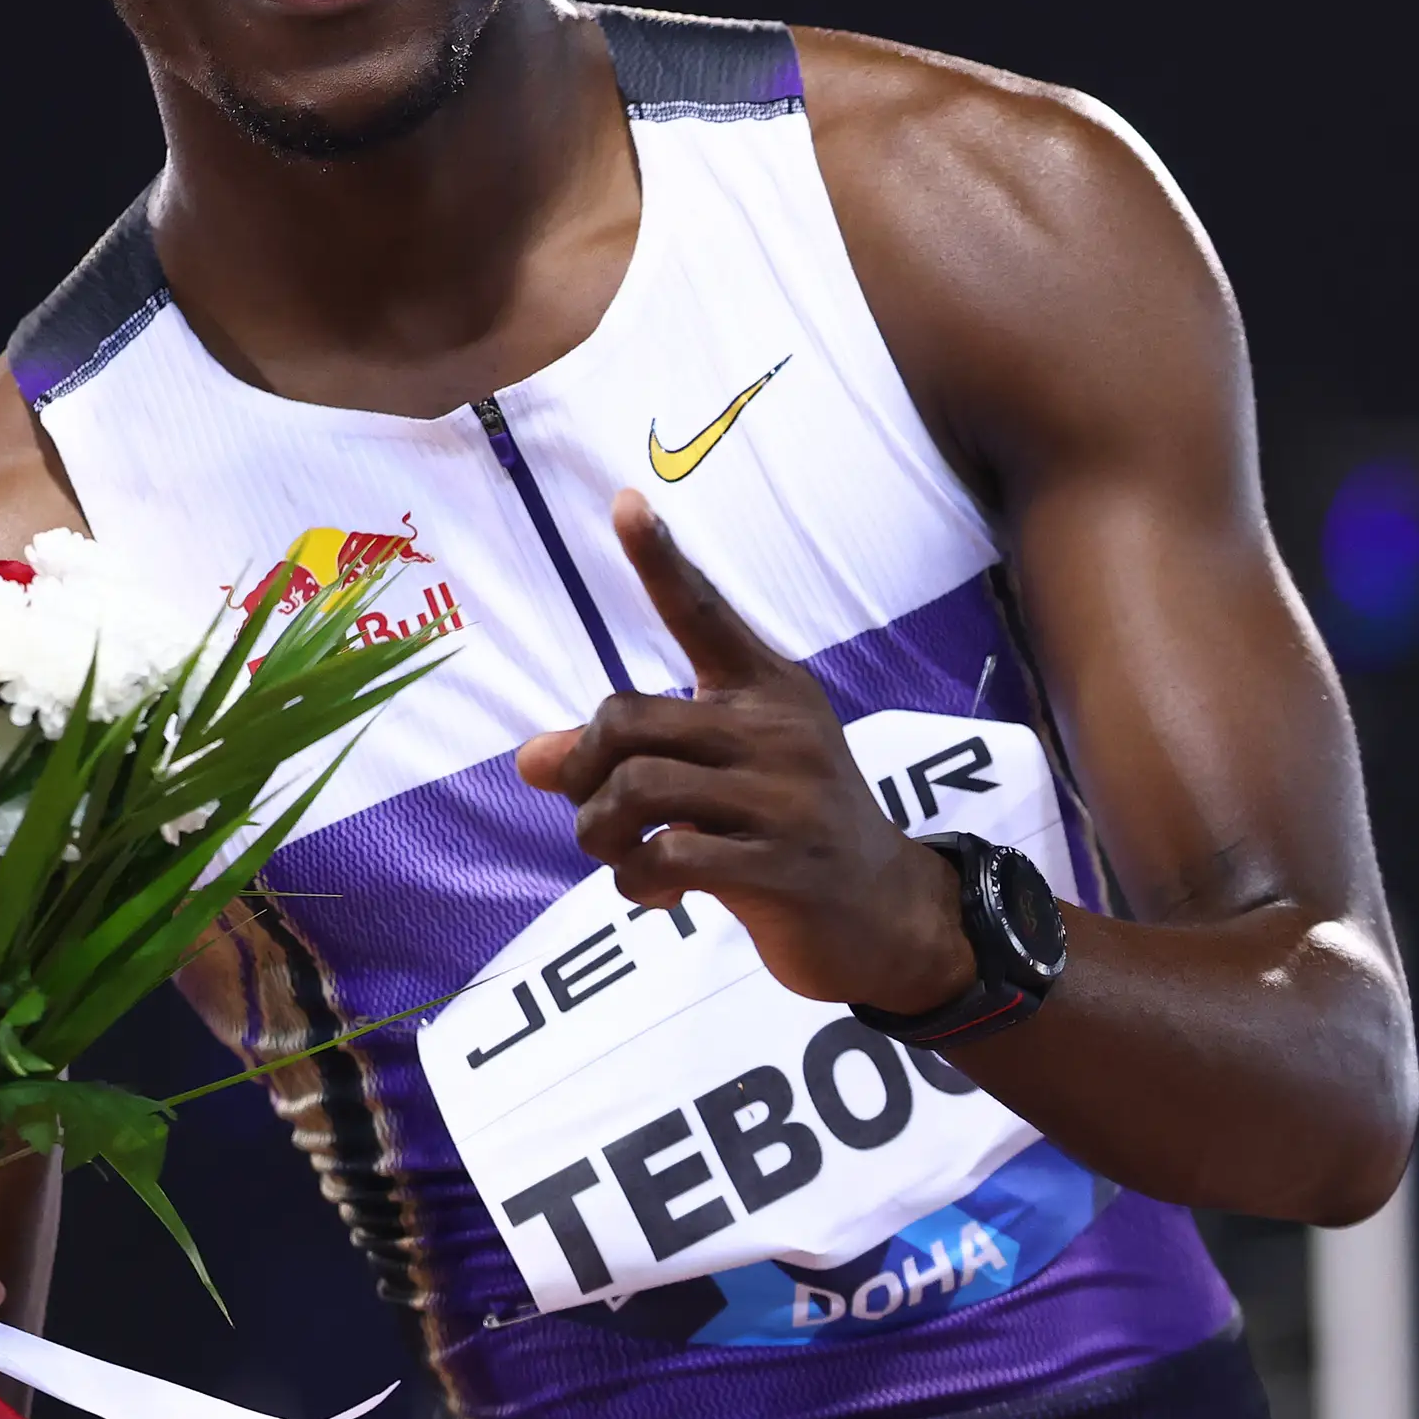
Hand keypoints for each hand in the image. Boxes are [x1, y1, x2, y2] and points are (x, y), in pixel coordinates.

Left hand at [514, 491, 975, 1014]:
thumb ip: (636, 757)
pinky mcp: (779, 866)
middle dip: (581, 773)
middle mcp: (778, 731)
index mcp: (769, 691)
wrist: (889, 917)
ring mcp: (783, 799)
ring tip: (622, 855)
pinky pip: (668, 856)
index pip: (702, 613)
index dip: (659, 560)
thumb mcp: (724, 780)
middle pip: (625, 721)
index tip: (625, 500)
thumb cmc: (790, 833)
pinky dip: (637, 880)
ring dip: (600, 834)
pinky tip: (658, 891)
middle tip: (593, 812)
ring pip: (636, 790)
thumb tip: (529, 758)